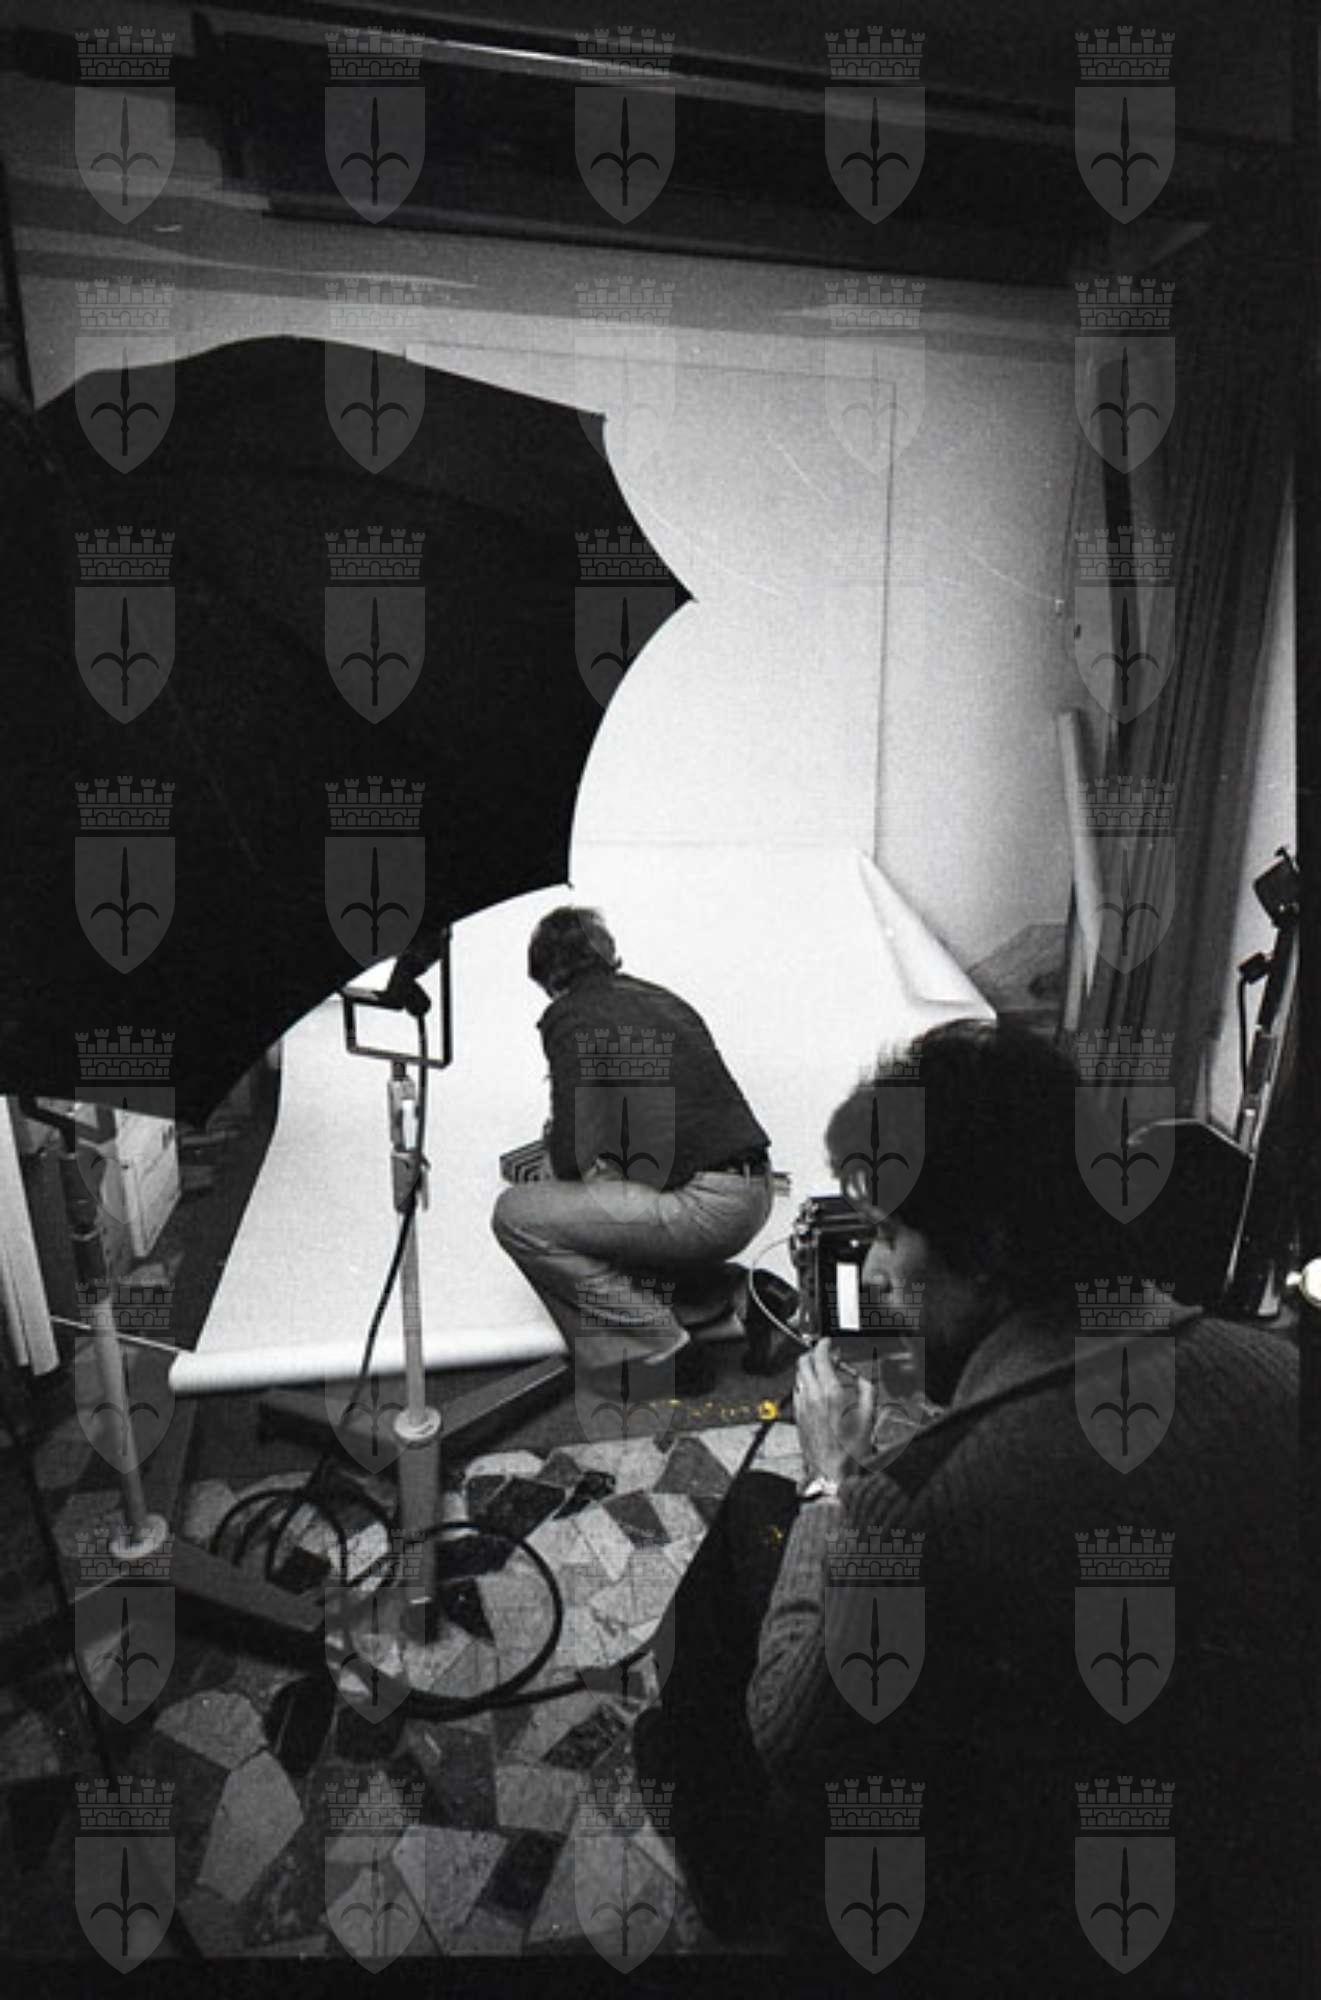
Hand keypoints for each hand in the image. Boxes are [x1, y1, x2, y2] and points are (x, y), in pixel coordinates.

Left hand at [793, 1341, 876, 1485]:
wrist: (831, 1472)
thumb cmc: (850, 1451)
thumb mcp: (869, 1416)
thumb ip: (867, 1390)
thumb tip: (864, 1377)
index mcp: (830, 1392)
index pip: (819, 1356)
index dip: (823, 1344)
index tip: (829, 1343)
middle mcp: (812, 1396)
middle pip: (803, 1361)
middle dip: (813, 1354)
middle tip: (826, 1355)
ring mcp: (802, 1406)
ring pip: (798, 1376)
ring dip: (809, 1369)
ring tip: (823, 1373)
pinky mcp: (797, 1416)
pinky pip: (797, 1391)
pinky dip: (805, 1384)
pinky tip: (817, 1392)